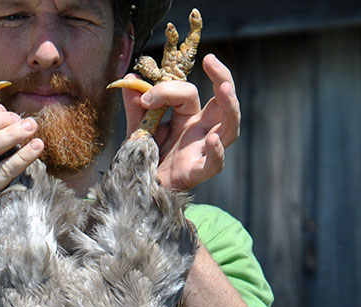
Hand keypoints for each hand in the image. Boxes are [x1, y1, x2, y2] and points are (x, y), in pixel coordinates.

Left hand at [121, 54, 240, 190]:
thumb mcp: (137, 130)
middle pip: (223, 103)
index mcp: (187, 118)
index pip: (187, 94)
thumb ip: (136, 107)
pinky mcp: (197, 173)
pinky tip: (212, 140)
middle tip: (212, 61)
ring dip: (230, 108)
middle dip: (223, 79)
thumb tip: (130, 78)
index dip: (167, 90)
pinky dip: (217, 153)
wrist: (136, 190)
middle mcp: (200, 131)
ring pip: (230, 128)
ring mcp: (202, 151)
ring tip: (225, 88)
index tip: (144, 97)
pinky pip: (215, 164)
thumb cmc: (143, 160)